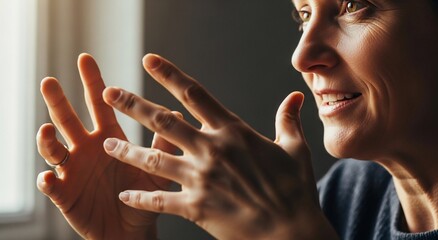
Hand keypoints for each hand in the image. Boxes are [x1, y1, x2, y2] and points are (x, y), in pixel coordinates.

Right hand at [36, 54, 175, 238]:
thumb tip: (180, 116)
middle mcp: (88, 149)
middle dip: (58, 100)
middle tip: (50, 81)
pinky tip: (48, 178)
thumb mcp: (155, 169)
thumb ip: (164, 145)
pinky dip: (47, 181)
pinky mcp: (65, 193)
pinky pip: (51, 185)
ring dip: (47, 139)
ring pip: (53, 148)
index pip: (99, 105)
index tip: (86, 59)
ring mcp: (73, 170)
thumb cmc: (143, 197)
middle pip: (69, 119)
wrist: (131, 230)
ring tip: (47, 130)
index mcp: (109, 138)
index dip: (93, 83)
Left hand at [102, 54, 336, 238]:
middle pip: (164, 121)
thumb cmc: (295, 190)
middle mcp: (212, 150)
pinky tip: (125, 194)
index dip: (169, 74)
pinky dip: (141, 198)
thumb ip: (288, 120)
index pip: (195, 94)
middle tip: (109, 93)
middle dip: (133, 105)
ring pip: (154, 159)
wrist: (291, 232)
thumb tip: (296, 97)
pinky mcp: (196, 207)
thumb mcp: (295, 149)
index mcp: (233, 132)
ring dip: (127, 151)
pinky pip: (160, 201)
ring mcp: (201, 179)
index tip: (149, 60)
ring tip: (108, 145)